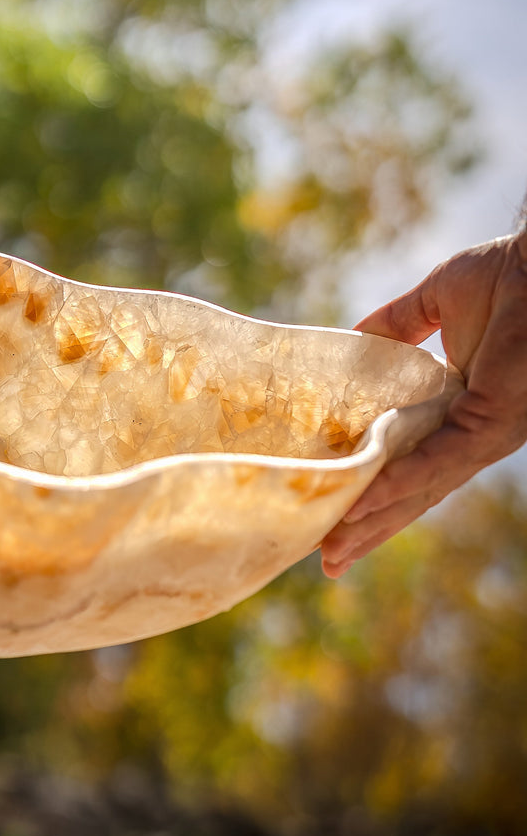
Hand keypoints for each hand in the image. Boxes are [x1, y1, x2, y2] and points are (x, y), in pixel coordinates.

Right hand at [321, 232, 526, 576]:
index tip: (336, 525)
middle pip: (413, 495)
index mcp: (461, 413)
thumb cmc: (508, 275)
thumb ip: (394, 326)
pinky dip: (399, 483)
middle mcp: (474, 436)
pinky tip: (364, 503)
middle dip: (369, 530)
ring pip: (422, 489)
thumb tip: (350, 339)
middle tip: (328, 561)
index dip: (373, 496)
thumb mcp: (435, 302)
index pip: (412, 467)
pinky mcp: (492, 423)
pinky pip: (439, 461)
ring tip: (334, 548)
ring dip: (375, 520)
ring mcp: (485, 434)